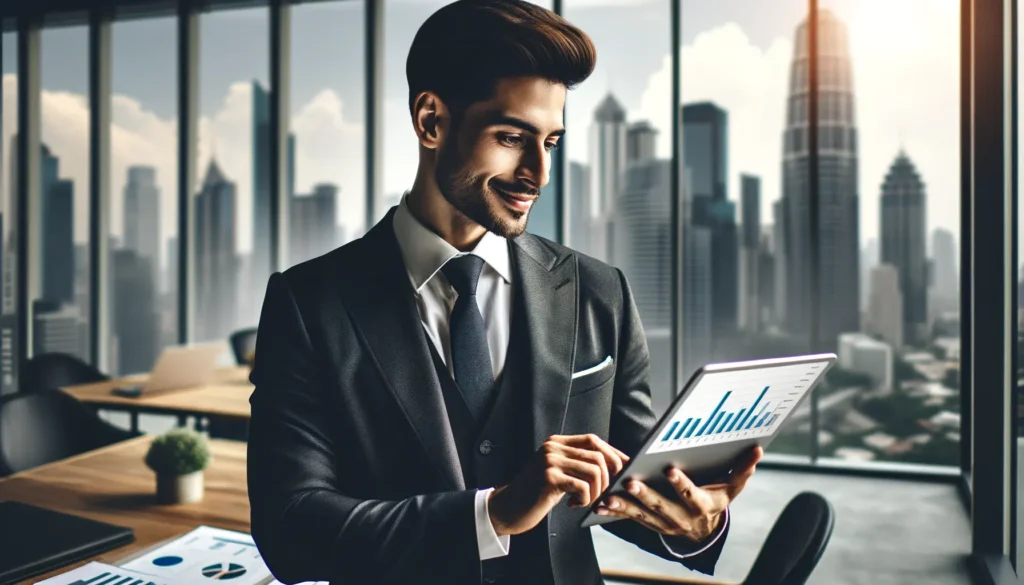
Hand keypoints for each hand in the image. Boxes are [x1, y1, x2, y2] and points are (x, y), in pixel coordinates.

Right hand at [488, 434, 628, 535]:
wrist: (509, 507)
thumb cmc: (537, 493)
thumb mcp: (559, 472)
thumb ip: (579, 464)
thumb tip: (615, 465)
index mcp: (557, 442)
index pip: (593, 440)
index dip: (612, 454)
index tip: (624, 468)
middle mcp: (553, 447)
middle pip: (598, 456)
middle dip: (607, 478)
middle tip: (600, 494)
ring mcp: (550, 461)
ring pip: (594, 471)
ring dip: (596, 492)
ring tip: (585, 501)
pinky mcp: (549, 477)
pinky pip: (582, 487)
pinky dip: (584, 500)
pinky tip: (573, 505)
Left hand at [593, 446, 761, 542]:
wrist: (705, 531)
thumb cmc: (716, 499)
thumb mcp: (732, 487)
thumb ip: (743, 469)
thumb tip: (757, 450)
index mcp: (702, 505)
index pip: (691, 495)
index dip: (681, 484)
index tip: (669, 469)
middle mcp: (682, 518)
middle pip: (663, 506)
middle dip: (646, 495)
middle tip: (631, 482)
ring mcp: (664, 523)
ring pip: (643, 515)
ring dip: (625, 506)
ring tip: (609, 497)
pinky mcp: (650, 524)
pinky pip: (631, 518)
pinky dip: (616, 512)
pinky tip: (601, 504)